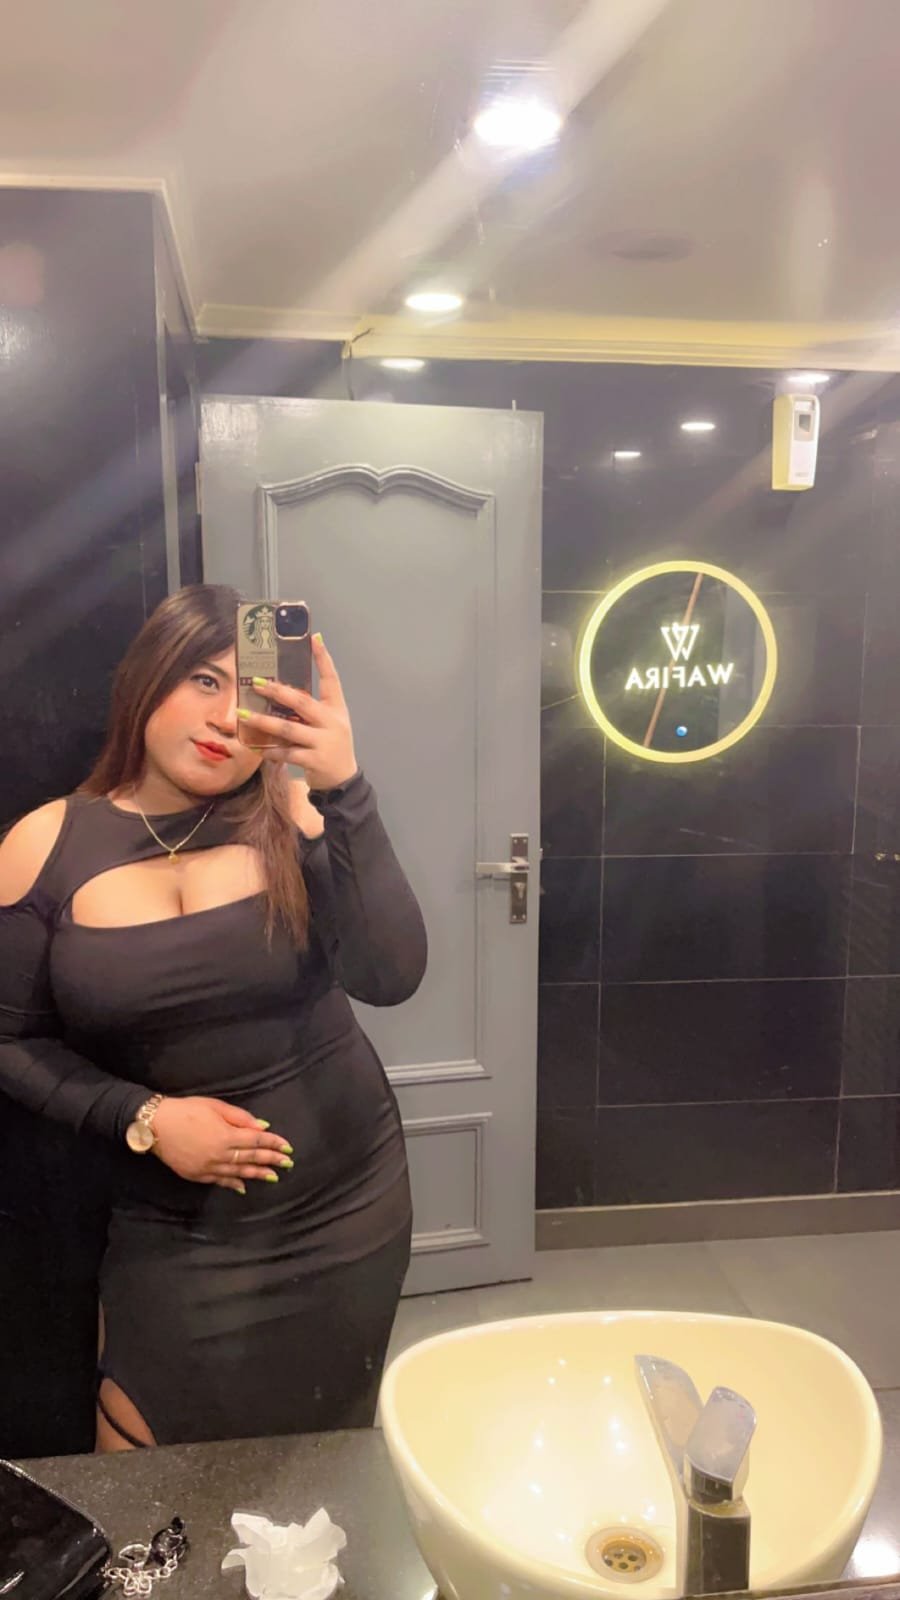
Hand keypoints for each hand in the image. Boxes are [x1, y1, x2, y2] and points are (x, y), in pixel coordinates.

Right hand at [151, 1097, 293, 1193]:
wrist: (155, 1126)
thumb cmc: (186, 1110)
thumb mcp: (215, 1107)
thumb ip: (240, 1118)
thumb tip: (262, 1127)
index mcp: (226, 1136)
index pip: (256, 1141)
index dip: (273, 1144)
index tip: (287, 1147)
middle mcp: (220, 1155)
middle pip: (251, 1158)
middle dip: (271, 1160)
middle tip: (288, 1163)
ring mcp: (208, 1168)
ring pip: (238, 1172)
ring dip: (257, 1174)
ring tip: (273, 1176)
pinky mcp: (196, 1175)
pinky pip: (220, 1181)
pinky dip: (233, 1183)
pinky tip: (243, 1186)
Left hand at [238, 633, 357, 790]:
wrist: (342, 780)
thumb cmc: (331, 746)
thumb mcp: (328, 724)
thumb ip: (310, 710)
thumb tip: (279, 692)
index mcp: (336, 709)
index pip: (332, 679)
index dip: (323, 658)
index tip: (314, 638)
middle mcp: (332, 723)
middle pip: (302, 702)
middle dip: (277, 691)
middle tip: (256, 682)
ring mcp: (324, 742)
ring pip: (289, 729)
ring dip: (264, 722)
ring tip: (245, 715)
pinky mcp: (314, 760)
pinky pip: (287, 753)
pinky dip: (270, 750)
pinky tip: (256, 747)